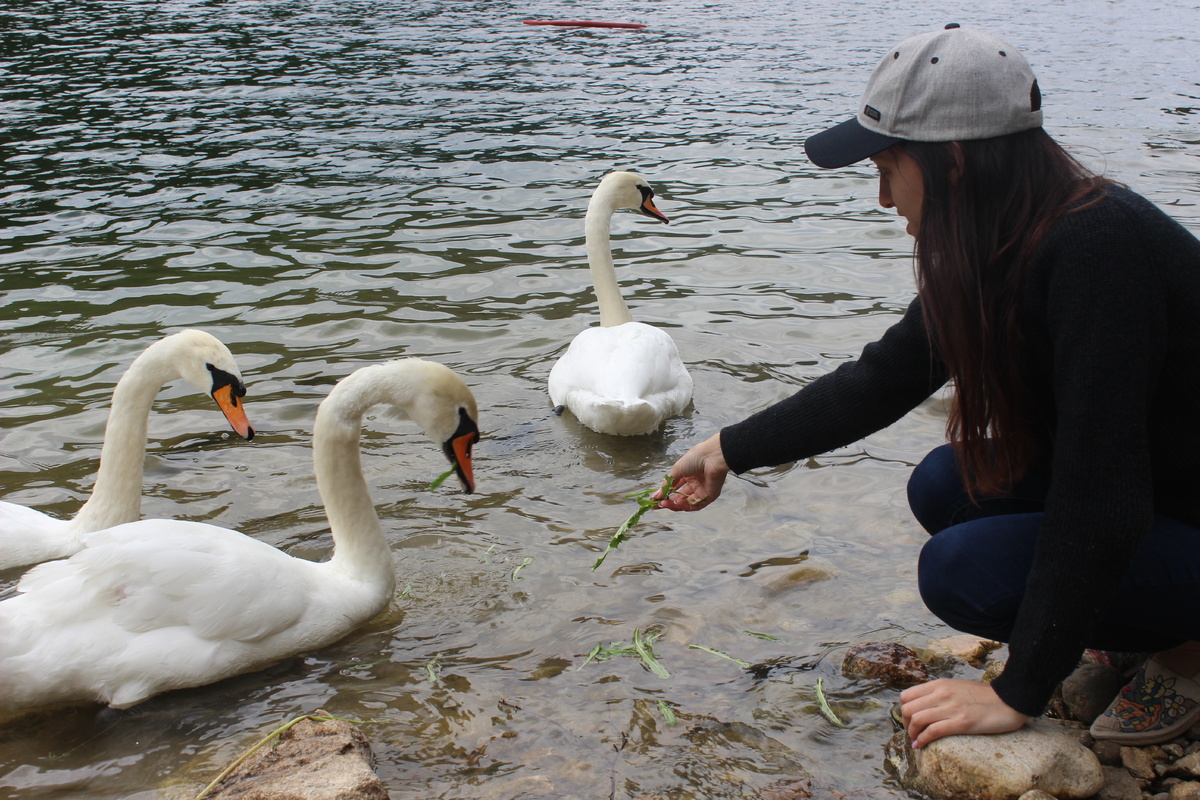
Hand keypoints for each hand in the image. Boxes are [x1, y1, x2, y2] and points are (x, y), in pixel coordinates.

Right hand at [653, 433, 729, 510]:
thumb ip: (667, 484)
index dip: (664, 494)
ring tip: (665, 503)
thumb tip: (656, 495)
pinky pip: (695, 505)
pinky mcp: (709, 497)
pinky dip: (685, 505)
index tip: (654, 500)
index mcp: (688, 475)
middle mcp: (695, 483)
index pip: (674, 488)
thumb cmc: (695, 458)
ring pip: (686, 503)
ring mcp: (702, 491)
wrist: (712, 457)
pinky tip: (678, 501)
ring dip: (675, 504)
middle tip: (658, 505)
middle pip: (679, 497)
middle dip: (668, 502)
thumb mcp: (677, 470)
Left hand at [900, 679, 1028, 747]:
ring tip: (917, 741)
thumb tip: (924, 707)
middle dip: (905, 724)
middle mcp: (942, 694)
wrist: (1010, 700)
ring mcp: (951, 708)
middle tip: (913, 733)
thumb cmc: (985, 697)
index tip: (910, 722)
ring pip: (917, 720)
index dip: (904, 712)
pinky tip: (922, 746)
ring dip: (913, 734)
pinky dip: (923, 740)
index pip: (906, 696)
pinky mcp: (962, 722)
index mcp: (940, 685)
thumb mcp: (957, 687)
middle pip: (907, 709)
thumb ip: (940, 694)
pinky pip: (933, 731)